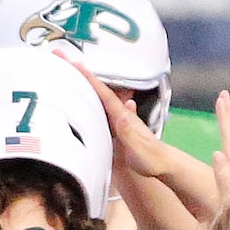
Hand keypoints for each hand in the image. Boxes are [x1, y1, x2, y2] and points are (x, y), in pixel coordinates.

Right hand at [74, 61, 173, 179]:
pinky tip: (85, 105)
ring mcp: (118, 124)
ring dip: (83, 89)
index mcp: (122, 117)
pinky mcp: (116, 133)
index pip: (103, 93)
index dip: (89, 79)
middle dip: (81, 77)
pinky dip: (90, 106)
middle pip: (97, 92)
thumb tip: (125, 107)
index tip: (75, 65)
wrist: (163, 167)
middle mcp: (120, 116)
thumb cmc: (151, 158)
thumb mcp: (137, 145)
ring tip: (69, 77)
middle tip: (65, 62)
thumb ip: (129, 128)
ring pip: (97, 102)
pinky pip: (99, 115)